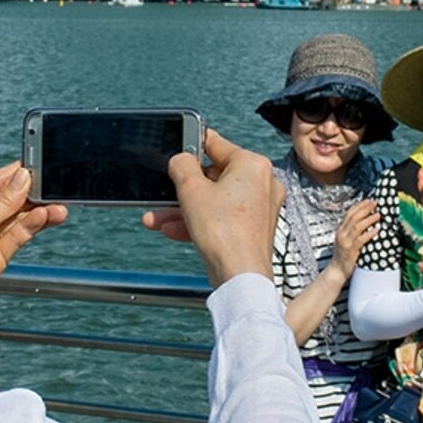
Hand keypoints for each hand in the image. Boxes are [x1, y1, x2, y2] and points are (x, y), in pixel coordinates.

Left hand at [0, 163, 64, 326]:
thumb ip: (3, 201)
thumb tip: (23, 177)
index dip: (16, 174)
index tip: (38, 165)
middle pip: (8, 200)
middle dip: (31, 193)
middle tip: (53, 185)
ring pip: (17, 219)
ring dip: (38, 211)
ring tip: (57, 206)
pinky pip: (18, 236)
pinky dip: (32, 226)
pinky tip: (45, 217)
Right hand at [137, 130, 280, 288]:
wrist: (240, 278)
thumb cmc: (226, 236)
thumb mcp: (191, 191)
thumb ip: (182, 165)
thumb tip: (180, 159)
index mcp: (253, 165)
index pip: (216, 144)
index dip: (191, 145)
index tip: (179, 146)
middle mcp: (262, 183)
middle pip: (213, 176)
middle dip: (183, 189)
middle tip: (165, 192)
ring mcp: (260, 207)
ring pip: (214, 200)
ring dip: (185, 208)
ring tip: (160, 216)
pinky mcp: (253, 228)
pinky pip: (222, 217)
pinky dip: (200, 221)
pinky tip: (175, 228)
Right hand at [329, 199, 378, 275]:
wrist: (336, 271)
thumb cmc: (343, 257)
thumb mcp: (346, 241)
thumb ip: (353, 232)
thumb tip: (366, 223)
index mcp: (341, 230)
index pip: (349, 214)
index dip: (359, 206)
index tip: (369, 201)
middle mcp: (342, 234)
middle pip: (354, 217)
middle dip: (365, 209)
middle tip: (375, 203)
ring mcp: (345, 242)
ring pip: (357, 226)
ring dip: (368, 219)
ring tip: (378, 215)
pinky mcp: (351, 250)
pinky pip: (361, 239)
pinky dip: (369, 233)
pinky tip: (376, 230)